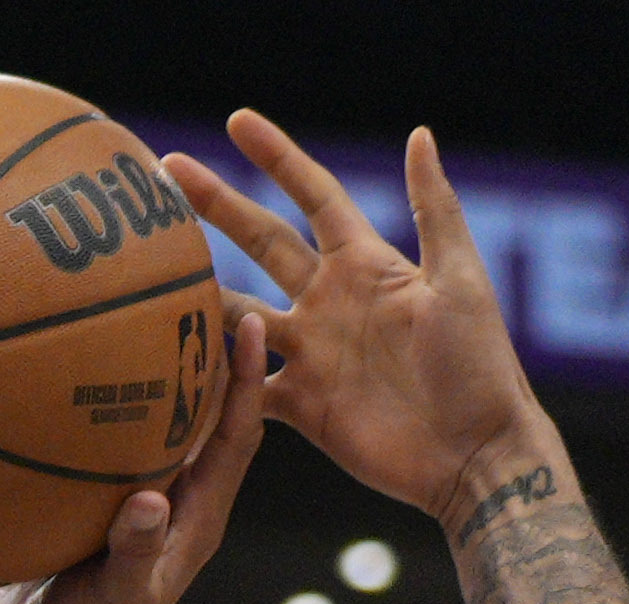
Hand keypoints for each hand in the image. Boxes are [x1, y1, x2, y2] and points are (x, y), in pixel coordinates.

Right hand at [0, 310, 273, 603]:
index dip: (247, 381)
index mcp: (196, 521)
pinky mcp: (97, 500)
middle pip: (207, 414)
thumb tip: (150, 499)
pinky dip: (101, 396)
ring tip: (141, 300)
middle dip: (209, 353)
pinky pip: (108, 434)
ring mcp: (137, 499)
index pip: (238, 438)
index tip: (249, 320)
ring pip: (158, 418)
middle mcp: (175, 501)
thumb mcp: (104, 603)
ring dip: (156, 366)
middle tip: (200, 283)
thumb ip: (129, 555)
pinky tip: (70, 356)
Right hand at [167, 118, 544, 525]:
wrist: (475, 457)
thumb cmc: (481, 366)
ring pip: (239, 315)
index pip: (313, 196)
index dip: (277, 157)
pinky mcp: (302, 408)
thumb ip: (435, 209)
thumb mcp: (461, 280)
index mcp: (367, 264)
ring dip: (199, 293)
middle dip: (216, 206)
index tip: (236, 121)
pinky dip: (206, 382)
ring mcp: (312, 355)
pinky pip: (242, 390)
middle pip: (262, 243)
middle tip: (168, 173)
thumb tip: (420, 134)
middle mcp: (331, 302)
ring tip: (147, 270)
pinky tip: (163, 368)